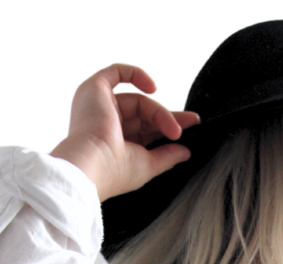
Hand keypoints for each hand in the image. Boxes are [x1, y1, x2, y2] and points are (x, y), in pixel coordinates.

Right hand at [50, 64, 199, 201]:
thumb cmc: (113, 171)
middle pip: (143, 114)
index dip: (166, 128)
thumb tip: (186, 151)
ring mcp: (99, 106)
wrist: (90, 164)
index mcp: (113, 144)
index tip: (191, 129)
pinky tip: (154, 88)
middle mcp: (104, 124)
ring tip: (174, 130)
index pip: (145, 130)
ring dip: (160, 113)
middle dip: (168, 118)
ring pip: (138, 100)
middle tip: (192, 122)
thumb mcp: (148, 165)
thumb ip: (167, 157)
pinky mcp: (95, 89)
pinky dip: (137, 75)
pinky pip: (118, 72)